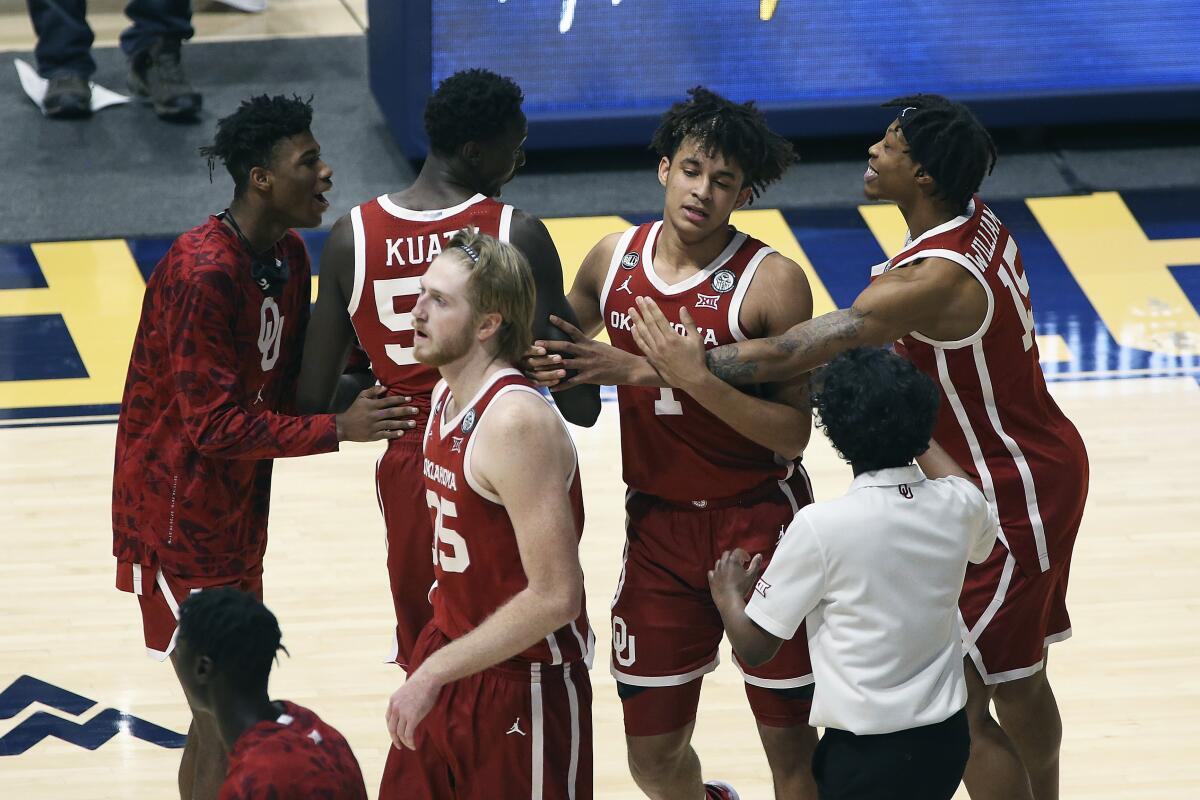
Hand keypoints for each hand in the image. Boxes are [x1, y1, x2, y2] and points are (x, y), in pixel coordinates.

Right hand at [335, 385, 418, 441]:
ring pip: (390, 424)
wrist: (343, 426)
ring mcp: (373, 426)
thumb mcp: (361, 397)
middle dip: (405, 411)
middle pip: (392, 412)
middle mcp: (374, 415)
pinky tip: (402, 433)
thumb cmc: (354, 410)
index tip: (410, 399)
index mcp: (371, 405)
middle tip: (416, 410)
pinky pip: (385, 434)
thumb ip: (373, 391)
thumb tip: (385, 387)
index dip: (399, 400)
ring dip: (403, 424)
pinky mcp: (373, 436)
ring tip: (414, 423)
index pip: (388, 401)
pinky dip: (393, 434)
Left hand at [385, 669, 440, 749]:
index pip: (388, 719)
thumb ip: (406, 701)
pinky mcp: (412, 717)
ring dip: (405, 742)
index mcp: (393, 700)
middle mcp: (395, 708)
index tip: (396, 734)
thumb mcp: (409, 691)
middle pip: (392, 728)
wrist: (429, 677)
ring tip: (410, 746)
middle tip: (399, 745)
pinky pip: (408, 734)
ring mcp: (403, 713)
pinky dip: (410, 742)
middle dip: (395, 739)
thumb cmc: (424, 681)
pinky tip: (413, 745)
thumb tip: (411, 709)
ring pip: (400, 733)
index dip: (392, 728)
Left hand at [527, 314, 648, 390]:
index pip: (573, 330)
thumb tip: (578, 341)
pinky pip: (572, 382)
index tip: (550, 317)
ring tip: (537, 366)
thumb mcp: (601, 346)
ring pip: (565, 364)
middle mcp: (587, 352)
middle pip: (565, 346)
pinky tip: (552, 389)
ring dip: (550, 365)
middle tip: (535, 343)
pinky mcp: (590, 378)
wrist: (630, 368)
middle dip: (549, 345)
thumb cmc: (615, 357)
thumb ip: (588, 345)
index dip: (561, 323)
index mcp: (589, 343)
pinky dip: (561, 386)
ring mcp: (588, 365)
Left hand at [629, 298, 709, 389]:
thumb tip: (682, 308)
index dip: (652, 307)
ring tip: (630, 310)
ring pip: (643, 333)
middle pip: (649, 323)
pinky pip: (642, 345)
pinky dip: (636, 336)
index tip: (646, 299)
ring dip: (636, 320)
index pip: (659, 318)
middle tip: (637, 299)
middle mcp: (662, 343)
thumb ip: (689, 322)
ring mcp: (656, 352)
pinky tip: (633, 328)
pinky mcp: (653, 359)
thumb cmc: (697, 358)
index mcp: (672, 337)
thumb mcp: (697, 338)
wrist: (692, 379)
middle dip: (642, 310)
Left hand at [708, 548, 763, 607]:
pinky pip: (712, 572)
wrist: (729, 600)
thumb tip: (759, 555)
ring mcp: (716, 571)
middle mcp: (723, 564)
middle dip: (734, 556)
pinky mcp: (712, 579)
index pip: (737, 551)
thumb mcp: (752, 575)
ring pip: (719, 562)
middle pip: (727, 554)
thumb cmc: (741, 588)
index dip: (743, 554)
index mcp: (733, 560)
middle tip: (740, 563)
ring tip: (731, 569)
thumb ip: (756, 564)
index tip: (747, 560)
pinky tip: (721, 576)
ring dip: (725, 563)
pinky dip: (716, 572)